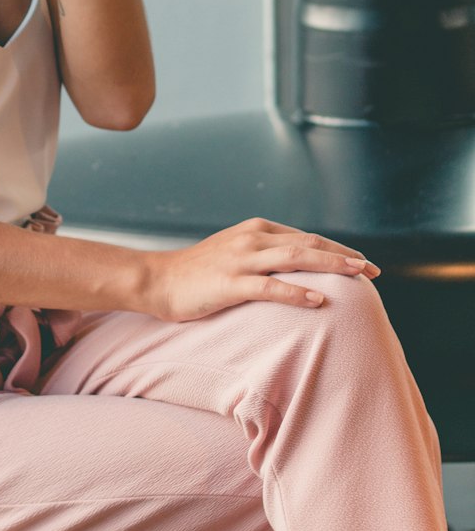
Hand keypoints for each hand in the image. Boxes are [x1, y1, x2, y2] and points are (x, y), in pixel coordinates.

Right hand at [149, 218, 380, 321]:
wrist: (158, 280)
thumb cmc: (197, 273)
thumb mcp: (234, 254)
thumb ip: (263, 255)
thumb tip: (297, 268)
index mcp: (255, 230)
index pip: (306, 237)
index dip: (337, 249)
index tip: (363, 264)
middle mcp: (252, 239)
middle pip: (308, 244)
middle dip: (344, 256)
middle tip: (373, 270)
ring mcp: (241, 260)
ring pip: (295, 259)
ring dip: (330, 266)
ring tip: (358, 277)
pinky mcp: (230, 283)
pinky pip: (270, 286)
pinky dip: (297, 292)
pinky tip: (318, 300)